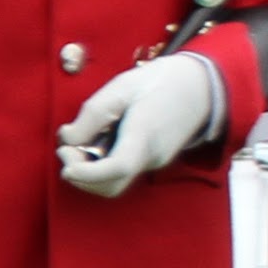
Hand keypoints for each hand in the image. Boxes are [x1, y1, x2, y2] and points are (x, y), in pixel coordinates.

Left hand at [56, 51, 227, 195]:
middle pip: (111, 186)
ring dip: (90, 171)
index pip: (118, 168)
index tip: (66, 166)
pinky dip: (103, 163)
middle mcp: (153, 155)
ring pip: (115, 181)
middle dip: (81, 175)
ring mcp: (156, 161)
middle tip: (66, 149)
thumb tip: (68, 140)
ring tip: (82, 142)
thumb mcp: (120, 87)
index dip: (87, 174)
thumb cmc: (159, 81)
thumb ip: (92, 114)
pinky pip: (123, 171)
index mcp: (145, 133)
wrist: (202, 85)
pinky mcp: (154, 160)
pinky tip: (102, 141)